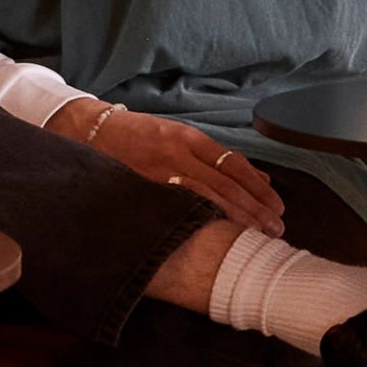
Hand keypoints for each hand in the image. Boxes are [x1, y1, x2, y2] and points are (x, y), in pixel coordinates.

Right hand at [54, 98, 280, 227]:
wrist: (89, 130)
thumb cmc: (139, 137)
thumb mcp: (180, 138)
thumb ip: (217, 159)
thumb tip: (260, 180)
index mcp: (189, 138)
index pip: (234, 165)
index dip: (259, 190)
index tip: (278, 209)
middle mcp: (177, 152)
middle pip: (226, 184)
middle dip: (254, 209)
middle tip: (275, 229)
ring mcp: (159, 171)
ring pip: (205, 198)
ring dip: (234, 218)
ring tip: (255, 235)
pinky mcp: (142, 187)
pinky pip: (176, 207)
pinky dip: (199, 220)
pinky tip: (216, 233)